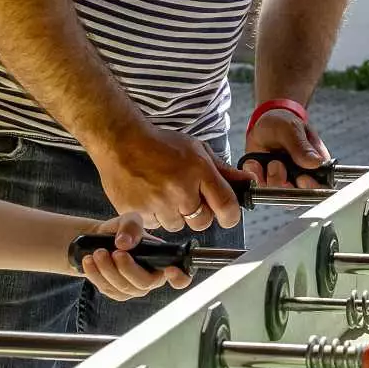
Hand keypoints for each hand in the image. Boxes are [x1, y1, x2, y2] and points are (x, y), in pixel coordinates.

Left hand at [68, 217, 188, 300]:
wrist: (98, 241)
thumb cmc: (120, 232)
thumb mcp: (128, 220)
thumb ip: (131, 226)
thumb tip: (125, 243)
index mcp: (163, 261)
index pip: (181, 277)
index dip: (180, 278)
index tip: (170, 270)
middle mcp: (152, 278)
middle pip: (145, 283)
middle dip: (127, 268)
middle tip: (114, 252)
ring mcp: (134, 288)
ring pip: (124, 287)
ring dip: (108, 270)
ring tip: (97, 253)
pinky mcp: (117, 293)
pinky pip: (108, 289)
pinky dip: (96, 275)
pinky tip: (89, 261)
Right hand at [88, 124, 242, 232]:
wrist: (120, 141)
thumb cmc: (159, 144)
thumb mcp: (196, 149)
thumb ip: (222, 170)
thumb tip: (248, 182)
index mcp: (199, 171)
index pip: (226, 205)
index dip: (230, 216)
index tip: (228, 216)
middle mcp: (180, 189)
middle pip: (201, 222)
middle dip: (198, 214)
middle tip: (186, 199)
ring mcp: (157, 202)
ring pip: (177, 226)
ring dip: (174, 215)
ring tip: (163, 194)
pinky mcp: (137, 211)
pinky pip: (154, 226)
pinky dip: (154, 216)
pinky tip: (149, 197)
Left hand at [240, 102, 331, 193]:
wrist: (263, 123)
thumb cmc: (283, 123)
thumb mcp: (293, 129)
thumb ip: (302, 147)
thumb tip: (316, 163)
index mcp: (315, 165)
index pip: (321, 186)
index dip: (311, 187)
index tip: (301, 178)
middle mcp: (300, 176)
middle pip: (296, 195)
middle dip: (283, 182)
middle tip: (277, 164)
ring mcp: (283, 180)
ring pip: (277, 194)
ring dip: (269, 177)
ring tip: (268, 159)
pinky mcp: (266, 181)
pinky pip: (259, 186)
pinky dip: (255, 174)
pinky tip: (254, 162)